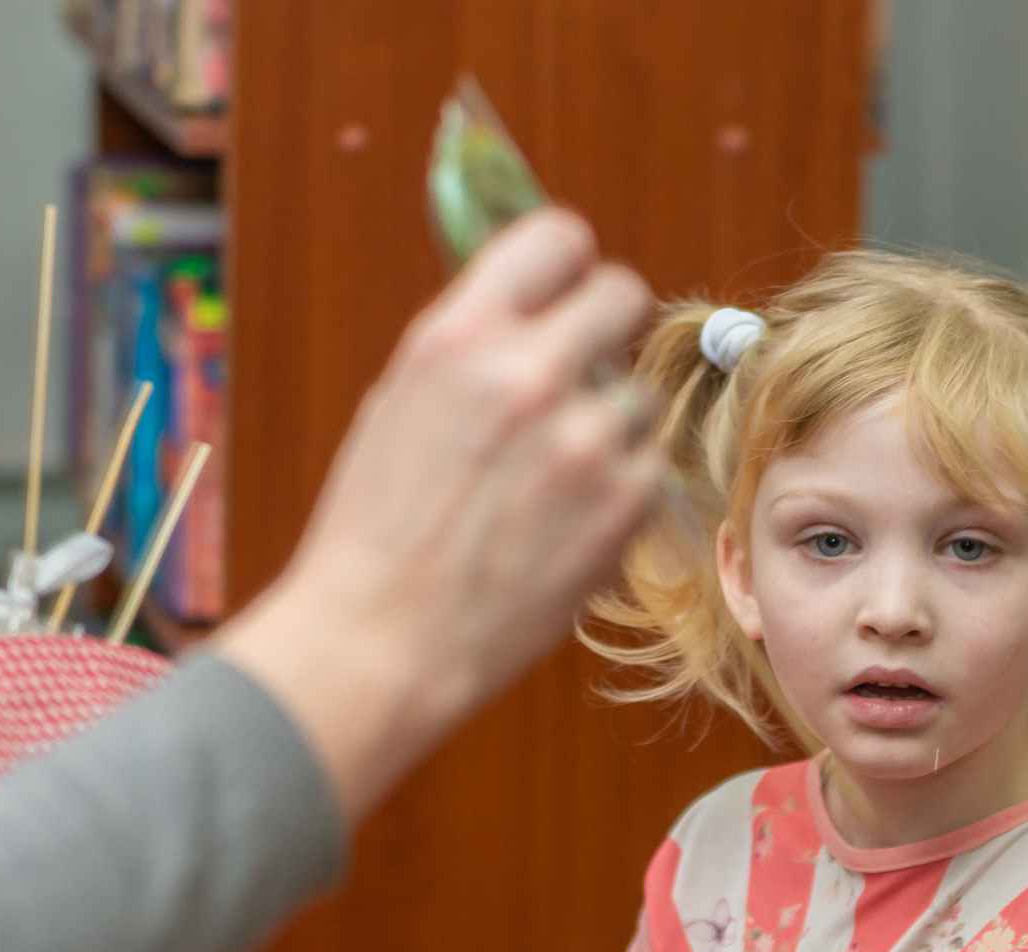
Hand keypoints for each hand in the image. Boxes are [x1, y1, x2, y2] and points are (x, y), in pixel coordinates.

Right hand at [217, 207, 666, 821]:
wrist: (384, 638)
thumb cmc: (379, 526)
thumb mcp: (403, 400)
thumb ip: (474, 344)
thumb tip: (533, 298)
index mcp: (459, 336)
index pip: (557, 237)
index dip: (567, 262)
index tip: (567, 286)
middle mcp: (528, 377)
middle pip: (623, 293)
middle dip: (607, 323)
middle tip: (585, 363)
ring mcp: (585, 444)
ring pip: (637, 394)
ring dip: (609, 421)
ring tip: (551, 473)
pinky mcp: (624, 507)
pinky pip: (649, 464)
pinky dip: (621, 485)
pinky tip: (566, 518)